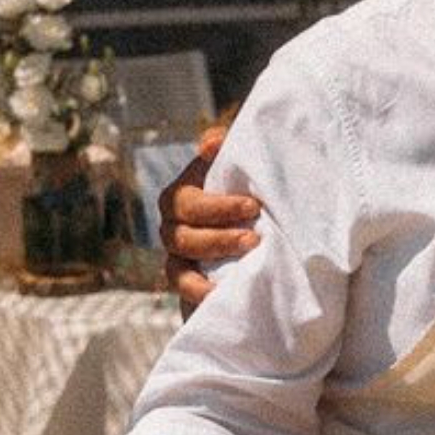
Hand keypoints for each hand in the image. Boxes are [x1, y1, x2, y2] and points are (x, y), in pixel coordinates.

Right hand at [159, 116, 255, 312]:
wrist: (261, 231)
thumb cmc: (251, 191)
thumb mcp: (243, 169)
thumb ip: (229, 151)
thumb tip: (211, 142)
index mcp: (184, 196)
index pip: (186, 202)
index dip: (216, 206)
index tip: (252, 207)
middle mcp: (174, 225)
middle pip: (181, 235)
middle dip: (218, 237)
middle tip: (254, 238)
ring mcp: (178, 255)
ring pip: (178, 262)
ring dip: (211, 263)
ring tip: (246, 259)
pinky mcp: (187, 280)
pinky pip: (183, 287)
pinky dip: (197, 290)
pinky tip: (218, 293)